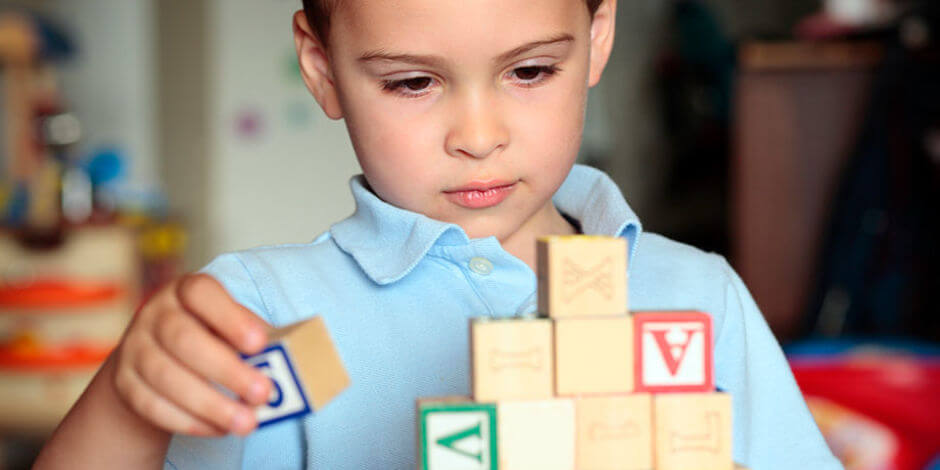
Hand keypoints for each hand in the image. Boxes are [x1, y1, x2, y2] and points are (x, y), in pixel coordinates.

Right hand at [110, 273, 272, 436]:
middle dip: (226, 370)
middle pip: (183, 339)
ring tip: (246, 422)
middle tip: (262, 394)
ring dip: (210, 404)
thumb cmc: (210, 336)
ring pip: (165, 377)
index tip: (260, 344)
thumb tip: (285, 361)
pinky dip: (189, 421)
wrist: (154, 357)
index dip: (230, 317)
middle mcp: (155, 314)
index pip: (201, 293)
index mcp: (186, 291)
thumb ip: (251, 337)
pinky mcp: (124, 382)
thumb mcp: (229, 325)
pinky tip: (219, 429)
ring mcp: (134, 347)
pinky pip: (151, 405)